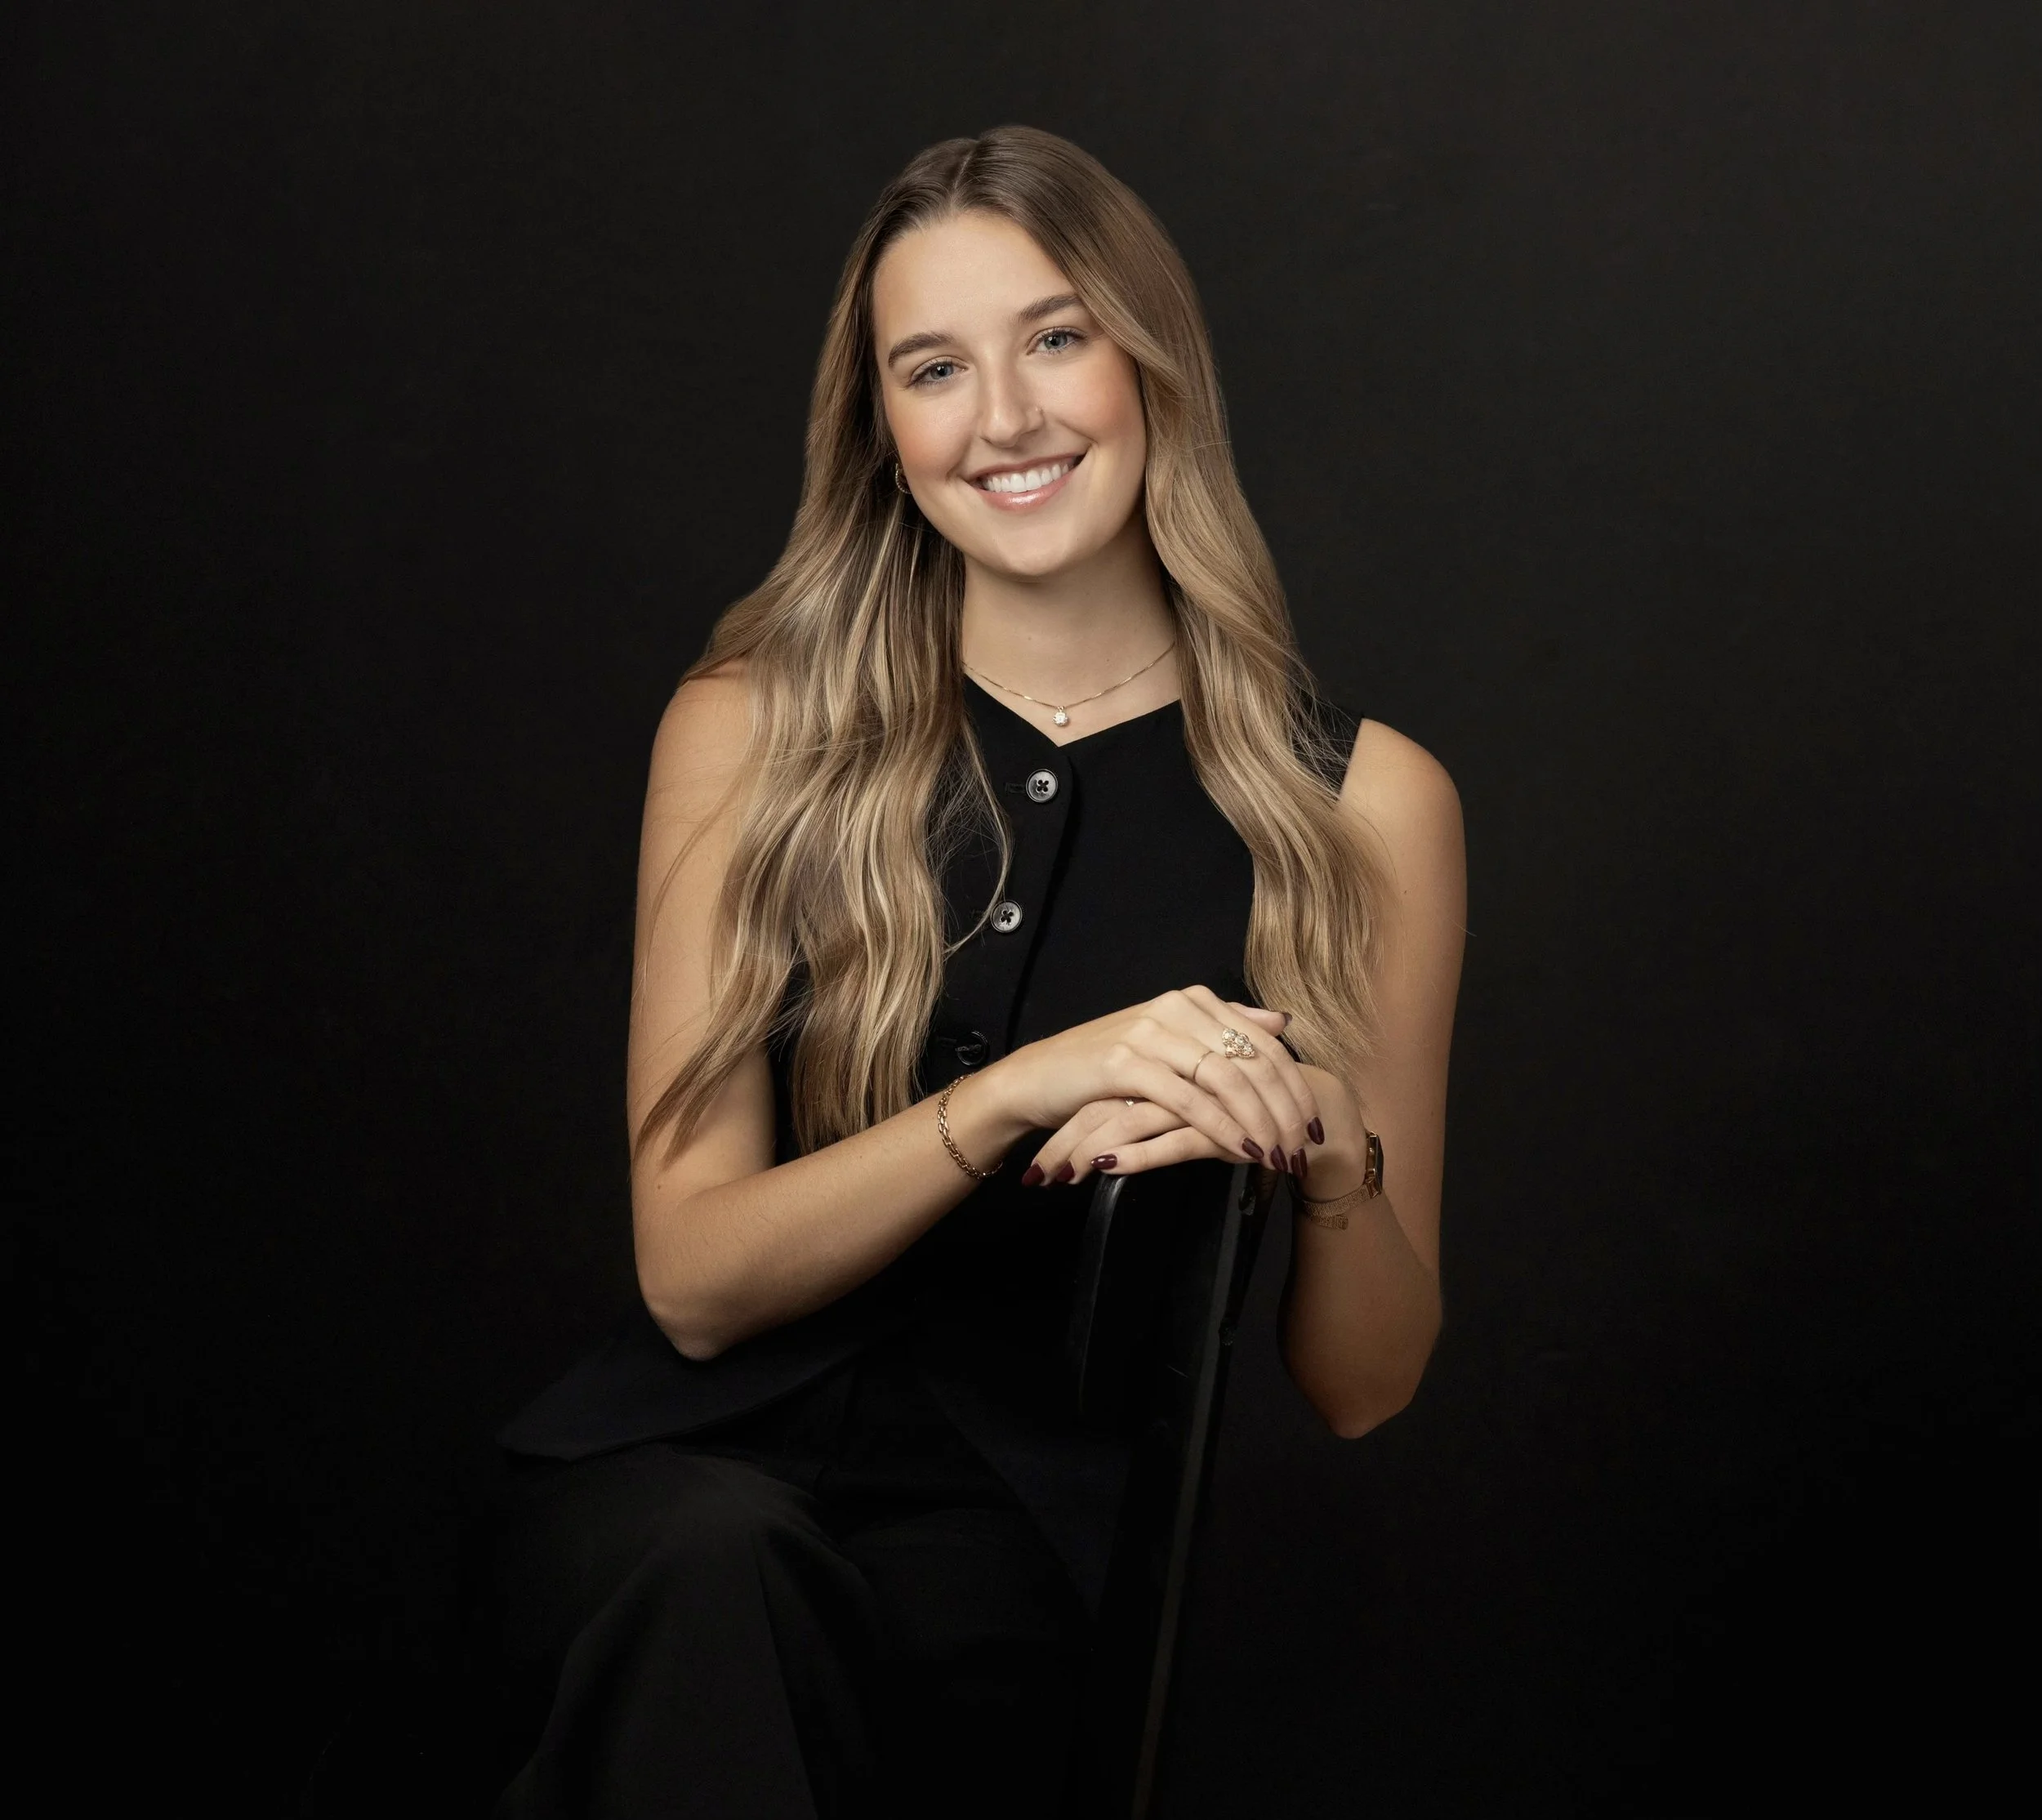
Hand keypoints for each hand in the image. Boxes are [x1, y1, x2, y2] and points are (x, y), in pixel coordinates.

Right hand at [981, 986, 1323, 1183]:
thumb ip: (1226, 1027)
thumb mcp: (1170, 1042)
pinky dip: (1221, 1127)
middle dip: (1285, 1110)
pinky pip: (1189, 1099)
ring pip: (1228, 1079)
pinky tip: (1240, 1150)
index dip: (1295, 1085)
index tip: (1313, 1125)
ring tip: (1277, 1157)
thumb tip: (1281, 1021)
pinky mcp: (1126, 1063)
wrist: (1039, 1078)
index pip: (1265, 1041)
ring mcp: (1151, 1032)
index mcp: (1193, 1000)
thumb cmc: (1106, 1067)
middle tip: (1302, 1151)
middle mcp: (1177, 1008)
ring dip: (1260, 1123)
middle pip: (1254, 1060)